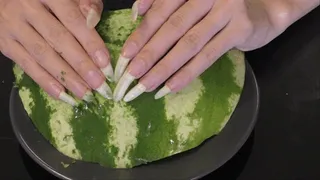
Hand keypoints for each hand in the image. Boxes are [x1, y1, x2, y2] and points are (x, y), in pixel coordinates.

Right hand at [0, 0, 112, 105]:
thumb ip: (84, 3)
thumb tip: (93, 20)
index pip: (73, 20)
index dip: (90, 42)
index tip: (105, 63)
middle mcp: (27, 8)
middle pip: (58, 40)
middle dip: (81, 65)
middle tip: (98, 84)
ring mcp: (13, 26)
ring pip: (43, 55)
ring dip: (66, 77)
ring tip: (84, 93)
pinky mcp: (4, 43)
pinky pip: (26, 65)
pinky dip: (44, 81)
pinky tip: (61, 93)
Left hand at [112, 0, 315, 101]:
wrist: (266, 8)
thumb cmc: (223, 7)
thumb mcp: (194, 2)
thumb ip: (168, 5)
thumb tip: (137, 13)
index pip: (161, 11)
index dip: (142, 33)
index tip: (125, 55)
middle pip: (172, 28)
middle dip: (149, 54)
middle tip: (131, 75)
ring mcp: (226, 10)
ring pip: (188, 44)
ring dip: (165, 67)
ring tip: (146, 85)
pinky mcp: (239, 29)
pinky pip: (208, 55)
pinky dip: (188, 72)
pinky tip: (171, 86)